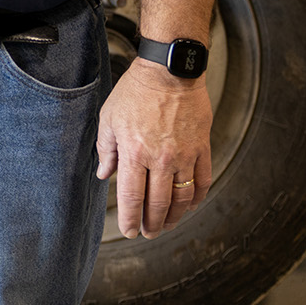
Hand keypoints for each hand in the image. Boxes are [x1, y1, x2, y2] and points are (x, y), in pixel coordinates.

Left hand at [96, 63, 212, 237]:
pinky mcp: (202, 148)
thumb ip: (106, 149)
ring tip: (167, 224)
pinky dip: (196, 197)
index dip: (129, 219)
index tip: (129, 230)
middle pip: (158, 204)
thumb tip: (103, 173)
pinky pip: (202, 180)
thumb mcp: (110, 117)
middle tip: (148, 233)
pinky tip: (189, 204)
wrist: (170, 71)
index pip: (132, 197)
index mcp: (134, 152)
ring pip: (182, 198)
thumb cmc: (137, 91)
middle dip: (152, 224)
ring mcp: (184, 155)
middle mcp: (160, 158)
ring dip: (174, 217)